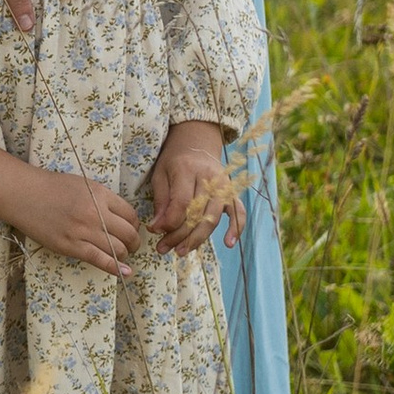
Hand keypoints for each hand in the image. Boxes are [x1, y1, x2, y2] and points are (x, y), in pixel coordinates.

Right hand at [4, 166, 141, 276]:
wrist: (23, 194)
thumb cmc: (51, 187)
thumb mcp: (83, 185)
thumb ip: (102, 199)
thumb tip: (119, 217)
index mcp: (100, 194)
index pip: (131, 214)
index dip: (135, 225)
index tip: (132, 229)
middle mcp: (96, 213)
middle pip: (128, 233)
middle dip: (134, 242)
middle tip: (132, 246)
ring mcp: (83, 231)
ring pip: (117, 248)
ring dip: (124, 254)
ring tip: (122, 255)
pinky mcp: (71, 246)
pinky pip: (99, 260)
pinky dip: (115, 268)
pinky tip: (125, 272)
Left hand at [146, 121, 241, 252]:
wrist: (196, 142)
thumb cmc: (174, 161)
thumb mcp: (160, 175)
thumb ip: (161, 201)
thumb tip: (157, 228)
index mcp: (186, 169)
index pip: (181, 202)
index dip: (169, 222)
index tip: (155, 232)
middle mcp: (208, 177)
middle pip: (196, 214)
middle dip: (179, 236)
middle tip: (164, 249)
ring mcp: (223, 185)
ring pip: (213, 218)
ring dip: (197, 239)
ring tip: (181, 251)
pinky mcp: (231, 191)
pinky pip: (238, 211)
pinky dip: (236, 228)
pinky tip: (228, 243)